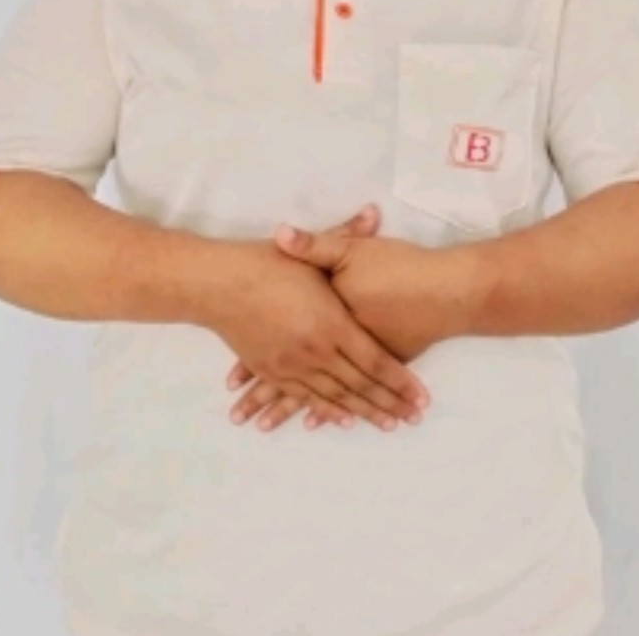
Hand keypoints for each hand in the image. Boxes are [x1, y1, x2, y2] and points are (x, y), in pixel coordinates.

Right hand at [209, 209, 430, 434]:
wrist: (218, 285)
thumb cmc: (265, 264)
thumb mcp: (309, 252)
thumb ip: (345, 235)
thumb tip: (373, 212)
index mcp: (331, 323)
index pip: (376, 360)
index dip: (401, 381)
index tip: (421, 397)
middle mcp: (316, 351)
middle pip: (360, 385)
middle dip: (389, 403)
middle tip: (413, 419)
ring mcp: (293, 366)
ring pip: (335, 396)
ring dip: (363, 412)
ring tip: (387, 425)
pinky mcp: (273, 370)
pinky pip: (305, 397)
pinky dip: (326, 410)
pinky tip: (341, 420)